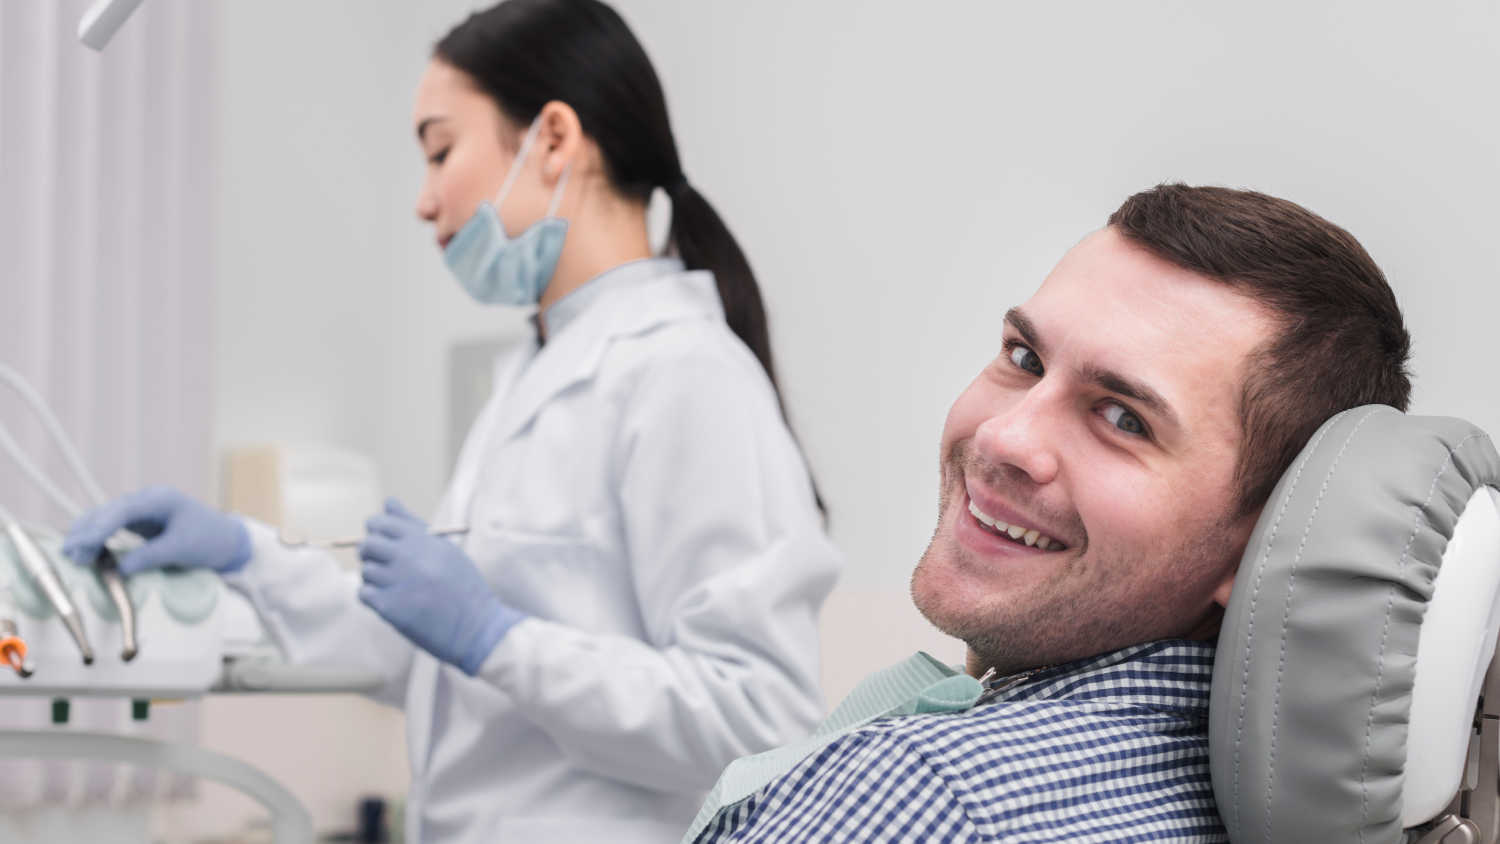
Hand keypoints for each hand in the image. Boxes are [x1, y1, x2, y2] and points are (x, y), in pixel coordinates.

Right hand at [62, 485, 251, 574]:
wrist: (227, 539)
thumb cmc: (209, 538)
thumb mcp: (182, 548)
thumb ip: (151, 556)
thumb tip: (120, 569)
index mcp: (160, 499)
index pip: (122, 510)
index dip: (99, 527)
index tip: (81, 543)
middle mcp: (148, 500)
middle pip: (109, 511)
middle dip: (87, 531)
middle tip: (69, 552)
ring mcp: (143, 510)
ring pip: (107, 518)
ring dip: (89, 534)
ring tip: (72, 554)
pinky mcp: (141, 522)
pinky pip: (114, 526)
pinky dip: (99, 537)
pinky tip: (86, 550)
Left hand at [358, 498, 525, 674]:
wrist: (477, 627)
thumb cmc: (463, 588)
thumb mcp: (445, 551)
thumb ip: (414, 525)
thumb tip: (388, 502)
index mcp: (426, 542)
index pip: (384, 523)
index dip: (376, 530)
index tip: (380, 538)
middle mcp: (411, 558)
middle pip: (369, 544)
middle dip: (370, 553)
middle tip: (385, 565)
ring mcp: (399, 583)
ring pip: (366, 571)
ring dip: (375, 579)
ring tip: (397, 588)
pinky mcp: (390, 607)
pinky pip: (365, 594)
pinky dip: (374, 598)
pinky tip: (393, 601)